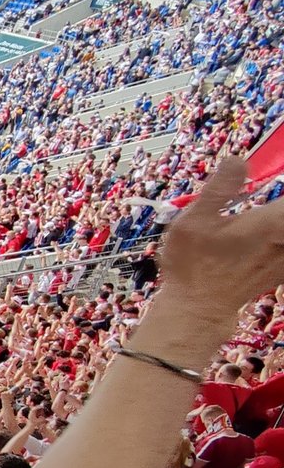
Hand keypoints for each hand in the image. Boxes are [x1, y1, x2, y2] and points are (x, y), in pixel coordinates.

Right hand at [157, 154, 283, 328]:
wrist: (197, 307)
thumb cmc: (193, 265)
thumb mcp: (194, 221)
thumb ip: (219, 188)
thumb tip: (237, 160)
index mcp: (271, 223)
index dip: (280, 196)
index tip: (270, 191)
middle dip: (278, 210)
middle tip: (269, 208)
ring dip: (278, 224)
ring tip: (267, 224)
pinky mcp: (282, 271)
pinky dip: (278, 244)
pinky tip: (270, 242)